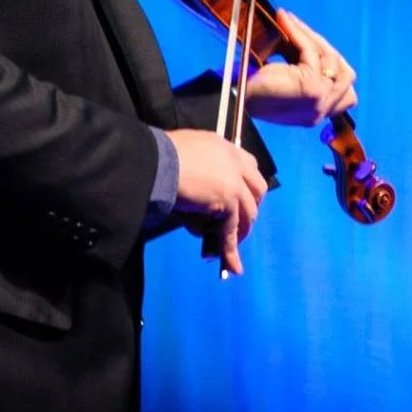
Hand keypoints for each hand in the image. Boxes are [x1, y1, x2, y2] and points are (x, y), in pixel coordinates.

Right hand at [166, 128, 269, 273]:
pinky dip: (230, 249)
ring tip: (230, 249)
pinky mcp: (228, 202)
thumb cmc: (158, 155)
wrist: (154, 161)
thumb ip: (197, 169)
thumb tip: (195, 195)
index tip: (242, 201)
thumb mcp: (184, 156)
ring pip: (246, 213)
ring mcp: (234, 183)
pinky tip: (231, 264)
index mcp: (224, 147)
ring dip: (239, 233)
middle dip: (249, 211)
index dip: (247, 187)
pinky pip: (230, 230)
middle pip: (257, 190)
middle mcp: (235, 162)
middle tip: (238, 227)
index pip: (249, 167)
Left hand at [243, 9, 357, 126]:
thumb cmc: (250, 91)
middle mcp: (323, 110)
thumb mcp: (284, 79)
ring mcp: (321, 100)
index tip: (304, 36)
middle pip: (345, 73)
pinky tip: (285, 21)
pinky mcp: (312, 88)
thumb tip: (307, 40)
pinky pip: (312, 52)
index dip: (329, 59)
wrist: (233, 99)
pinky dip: (299, 33)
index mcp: (317, 112)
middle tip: (297, 26)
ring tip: (290, 22)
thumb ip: (302, 67)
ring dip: (310, 36)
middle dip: (323, 45)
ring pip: (331, 60)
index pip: (344, 86)